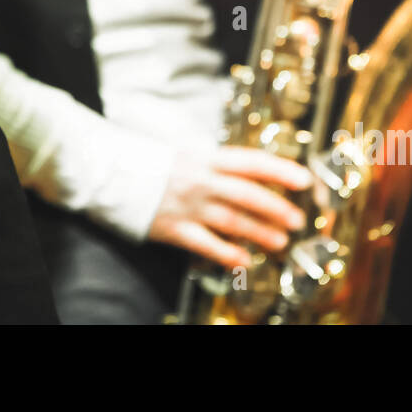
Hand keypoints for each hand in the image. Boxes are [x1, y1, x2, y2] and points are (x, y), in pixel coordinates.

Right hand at [147, 146, 311, 268]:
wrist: (107, 172)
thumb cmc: (148, 161)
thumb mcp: (184, 151)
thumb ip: (212, 163)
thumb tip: (244, 171)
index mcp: (204, 158)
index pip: (250, 162)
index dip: (280, 169)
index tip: (304, 179)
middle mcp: (200, 181)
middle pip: (247, 195)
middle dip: (276, 208)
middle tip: (297, 219)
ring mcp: (187, 206)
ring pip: (232, 221)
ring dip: (260, 232)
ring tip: (280, 242)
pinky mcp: (173, 229)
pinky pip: (206, 245)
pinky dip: (228, 253)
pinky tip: (244, 259)